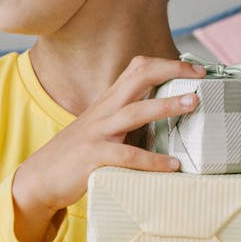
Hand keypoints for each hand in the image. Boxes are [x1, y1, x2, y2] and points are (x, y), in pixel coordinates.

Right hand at [11, 55, 205, 241]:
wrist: (40, 177)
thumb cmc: (77, 155)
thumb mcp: (102, 129)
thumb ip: (127, 122)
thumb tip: (164, 121)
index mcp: (107, 102)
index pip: (136, 68)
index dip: (166, 64)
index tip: (194, 70)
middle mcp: (104, 111)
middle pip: (137, 77)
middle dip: (170, 71)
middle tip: (199, 77)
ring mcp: (97, 133)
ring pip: (135, 111)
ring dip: (166, 106)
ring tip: (193, 104)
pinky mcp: (93, 158)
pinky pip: (127, 157)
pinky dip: (152, 160)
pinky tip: (172, 165)